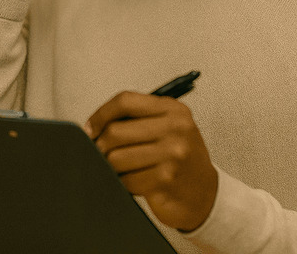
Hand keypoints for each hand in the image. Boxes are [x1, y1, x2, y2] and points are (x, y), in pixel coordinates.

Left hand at [84, 91, 217, 231]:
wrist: (206, 194)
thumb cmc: (178, 158)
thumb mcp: (166, 128)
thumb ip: (136, 119)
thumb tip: (92, 127)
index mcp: (172, 109)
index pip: (125, 101)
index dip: (101, 114)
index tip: (90, 128)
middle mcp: (176, 128)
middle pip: (115, 131)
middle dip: (100, 145)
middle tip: (101, 153)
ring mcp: (173, 154)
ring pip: (116, 157)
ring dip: (111, 167)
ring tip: (120, 169)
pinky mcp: (166, 179)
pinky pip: (126, 179)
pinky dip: (123, 183)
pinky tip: (134, 181)